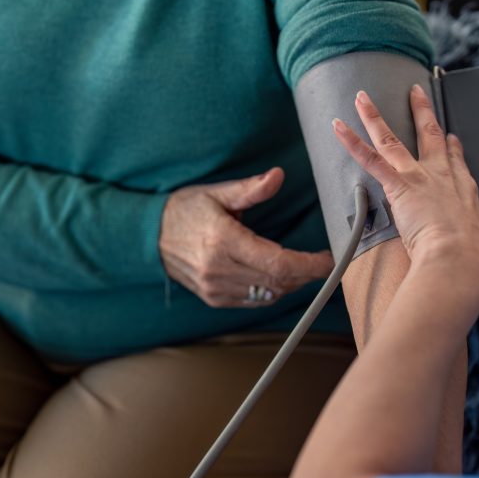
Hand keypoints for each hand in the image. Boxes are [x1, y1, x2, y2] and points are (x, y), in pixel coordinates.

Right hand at [159, 168, 334, 307]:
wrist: (147, 236)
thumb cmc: (184, 209)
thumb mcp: (217, 193)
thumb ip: (250, 189)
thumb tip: (278, 176)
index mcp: (223, 242)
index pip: (279, 263)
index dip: (310, 265)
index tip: (331, 260)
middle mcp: (219, 270)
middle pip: (278, 282)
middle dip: (306, 274)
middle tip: (323, 261)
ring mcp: (215, 288)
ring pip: (268, 295)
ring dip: (291, 283)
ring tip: (303, 266)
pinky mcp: (214, 298)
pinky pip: (254, 300)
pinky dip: (272, 290)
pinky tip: (279, 276)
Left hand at [332, 85, 478, 287]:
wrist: (460, 259)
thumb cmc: (469, 263)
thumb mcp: (476, 251)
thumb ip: (469, 248)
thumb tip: (472, 266)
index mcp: (464, 192)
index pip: (456, 161)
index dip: (451, 147)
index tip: (450, 137)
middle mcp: (443, 176)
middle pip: (431, 135)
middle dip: (422, 111)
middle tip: (415, 92)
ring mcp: (420, 177)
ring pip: (392, 140)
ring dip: (374, 116)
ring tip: (361, 98)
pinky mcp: (400, 185)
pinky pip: (370, 158)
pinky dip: (351, 141)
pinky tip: (338, 126)